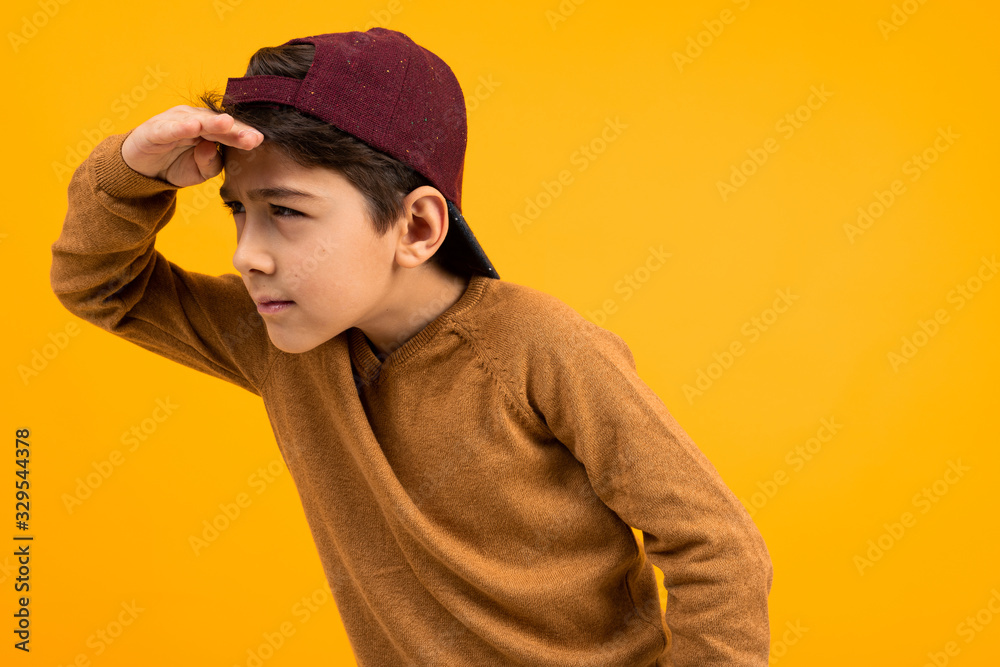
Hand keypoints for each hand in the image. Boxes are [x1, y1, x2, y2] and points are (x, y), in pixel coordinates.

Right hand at [120, 105, 263, 187]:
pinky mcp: (154, 130)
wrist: (142, 169)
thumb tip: (212, 149)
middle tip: (252, 136)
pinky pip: (169, 128)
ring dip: (211, 122)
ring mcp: (174, 122)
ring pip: (196, 121)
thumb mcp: (200, 171)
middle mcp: (194, 120)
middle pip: (218, 123)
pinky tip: (193, 127)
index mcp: (208, 128)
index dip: (243, 134)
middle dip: (235, 129)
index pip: (230, 131)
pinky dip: (180, 127)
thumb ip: (212, 164)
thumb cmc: (176, 165)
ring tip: (227, 124)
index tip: (259, 141)